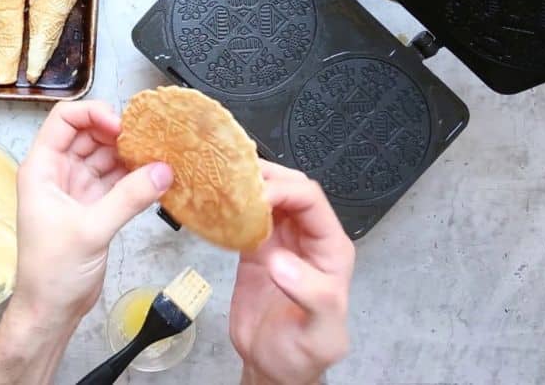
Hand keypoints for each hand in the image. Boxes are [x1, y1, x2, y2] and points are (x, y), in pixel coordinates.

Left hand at [0, 101, 172, 384]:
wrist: (52, 310)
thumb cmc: (50, 273)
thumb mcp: (90, 230)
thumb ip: (128, 198)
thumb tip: (161, 171)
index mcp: (42, 169)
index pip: (64, 121)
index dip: (93, 115)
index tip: (121, 126)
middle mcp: (58, 174)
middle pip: (89, 135)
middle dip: (118, 133)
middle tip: (147, 140)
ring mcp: (77, 190)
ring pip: (105, 157)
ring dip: (130, 155)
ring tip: (157, 156)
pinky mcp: (94, 207)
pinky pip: (117, 181)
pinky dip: (135, 178)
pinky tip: (155, 177)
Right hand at [230, 160, 354, 384]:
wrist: (273, 367)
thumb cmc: (303, 354)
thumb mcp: (321, 334)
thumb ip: (313, 297)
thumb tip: (282, 260)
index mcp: (330, 248)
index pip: (310, 199)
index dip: (284, 189)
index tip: (255, 195)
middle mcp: (307, 237)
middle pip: (289, 187)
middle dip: (263, 177)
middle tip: (232, 180)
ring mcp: (280, 240)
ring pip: (266, 196)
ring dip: (245, 186)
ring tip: (219, 183)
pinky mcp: (255, 249)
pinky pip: (245, 216)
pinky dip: (230, 206)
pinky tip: (214, 204)